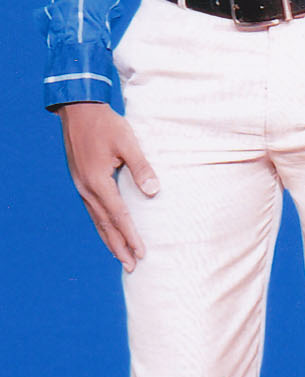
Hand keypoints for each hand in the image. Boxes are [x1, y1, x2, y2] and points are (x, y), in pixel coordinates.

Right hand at [55, 102, 159, 270]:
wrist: (78, 109)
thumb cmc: (106, 124)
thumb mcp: (128, 142)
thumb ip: (141, 167)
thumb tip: (154, 191)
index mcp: (98, 182)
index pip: (119, 216)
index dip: (131, 236)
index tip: (142, 253)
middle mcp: (87, 189)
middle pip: (105, 225)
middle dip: (119, 247)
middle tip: (132, 266)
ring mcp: (81, 186)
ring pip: (97, 220)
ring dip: (109, 239)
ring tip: (120, 256)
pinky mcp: (81, 181)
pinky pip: (92, 210)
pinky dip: (102, 224)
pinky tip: (108, 229)